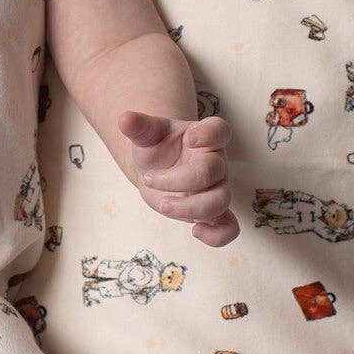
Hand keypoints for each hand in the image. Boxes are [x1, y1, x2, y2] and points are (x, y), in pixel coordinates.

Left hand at [117, 111, 238, 246]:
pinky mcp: (212, 212)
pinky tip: (195, 232)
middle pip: (214, 171)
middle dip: (179, 180)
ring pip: (221, 200)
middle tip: (148, 180)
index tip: (191, 139)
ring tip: (162, 204)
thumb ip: (138, 127)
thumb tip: (124, 118)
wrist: (155, 168)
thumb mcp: (146, 135)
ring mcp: (216, 188)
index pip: (219, 130)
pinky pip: (229, 227)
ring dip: (191, 208)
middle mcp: (215, 162)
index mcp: (202, 137)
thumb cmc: (155, 147)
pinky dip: (218, 236)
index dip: (210, 135)